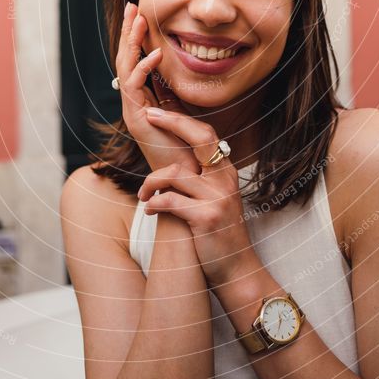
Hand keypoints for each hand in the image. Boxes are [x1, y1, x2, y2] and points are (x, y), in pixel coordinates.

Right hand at [115, 2, 196, 173]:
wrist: (186, 178)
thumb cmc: (187, 148)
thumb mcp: (181, 112)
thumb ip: (172, 92)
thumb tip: (172, 69)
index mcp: (143, 99)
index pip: (136, 60)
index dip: (137, 36)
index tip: (140, 13)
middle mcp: (134, 102)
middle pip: (126, 59)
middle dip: (129, 31)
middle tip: (133, 7)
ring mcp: (132, 110)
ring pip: (126, 69)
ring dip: (132, 42)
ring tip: (140, 20)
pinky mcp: (136, 119)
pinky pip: (135, 87)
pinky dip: (145, 68)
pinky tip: (157, 53)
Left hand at [138, 109, 256, 287]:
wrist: (236, 267)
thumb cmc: (217, 231)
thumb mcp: (213, 197)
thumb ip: (199, 176)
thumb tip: (172, 159)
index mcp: (224, 170)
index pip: (205, 133)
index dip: (180, 119)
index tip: (157, 110)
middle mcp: (224, 178)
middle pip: (199, 137)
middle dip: (172, 122)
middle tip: (149, 116)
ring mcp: (217, 197)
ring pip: (175, 172)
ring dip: (151, 182)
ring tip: (143, 196)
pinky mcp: (207, 217)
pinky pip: (171, 201)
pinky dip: (155, 204)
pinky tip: (151, 210)